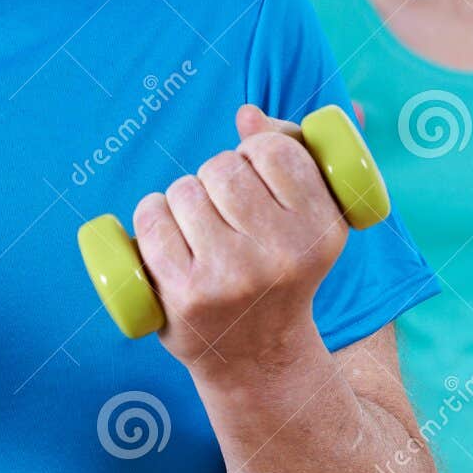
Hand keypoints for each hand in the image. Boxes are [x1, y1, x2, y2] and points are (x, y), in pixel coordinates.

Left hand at [133, 105, 346, 383]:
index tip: (258, 181)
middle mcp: (281, 255)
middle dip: (216, 179)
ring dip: (183, 199)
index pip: (274, 150)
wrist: (255, 357)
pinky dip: (151, 216)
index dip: (256, 156)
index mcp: (321, 230)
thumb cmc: (277, 270)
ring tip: (199, 231)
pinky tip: (167, 239)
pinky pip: (151, 216)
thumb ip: (290, 154)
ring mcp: (231, 276)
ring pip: (184, 189)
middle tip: (226, 214)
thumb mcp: (306, 219)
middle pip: (222, 167)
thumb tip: (247, 114)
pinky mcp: (185, 293)